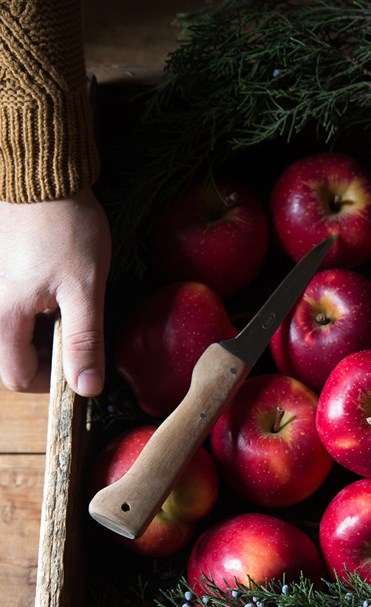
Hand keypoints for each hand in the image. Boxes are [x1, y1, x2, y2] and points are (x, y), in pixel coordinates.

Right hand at [0, 188, 110, 395]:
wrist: (46, 178)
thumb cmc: (67, 229)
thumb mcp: (85, 290)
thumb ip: (84, 341)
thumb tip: (86, 387)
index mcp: (4, 315)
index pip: (17, 378)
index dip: (53, 383)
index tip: (83, 369)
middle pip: (16, 358)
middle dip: (53, 357)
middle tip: (84, 333)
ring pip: (20, 336)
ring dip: (50, 335)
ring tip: (75, 308)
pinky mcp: (4, 279)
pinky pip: (20, 313)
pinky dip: (44, 315)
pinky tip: (63, 295)